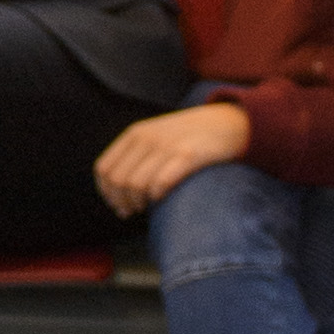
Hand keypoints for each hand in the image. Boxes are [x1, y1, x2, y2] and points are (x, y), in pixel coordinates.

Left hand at [95, 96, 249, 216]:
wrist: (229, 122)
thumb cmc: (191, 136)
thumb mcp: (157, 135)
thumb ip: (136, 155)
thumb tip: (116, 192)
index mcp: (135, 133)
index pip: (103, 168)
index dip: (106, 192)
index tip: (117, 204)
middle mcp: (147, 138)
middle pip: (117, 180)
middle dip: (121, 201)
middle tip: (131, 211)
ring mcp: (166, 146)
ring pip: (135, 185)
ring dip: (137, 202)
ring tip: (146, 207)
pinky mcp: (187, 156)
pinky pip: (159, 183)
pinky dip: (156, 196)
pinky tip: (162, 198)